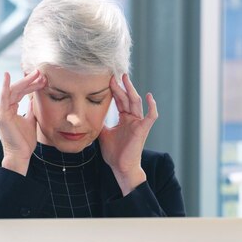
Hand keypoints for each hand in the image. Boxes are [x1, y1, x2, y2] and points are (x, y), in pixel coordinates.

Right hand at [0, 70, 45, 174]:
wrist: (21, 154)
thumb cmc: (24, 140)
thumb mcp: (31, 120)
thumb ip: (31, 110)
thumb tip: (34, 99)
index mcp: (9, 108)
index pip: (21, 92)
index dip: (32, 85)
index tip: (43, 79)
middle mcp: (3, 107)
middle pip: (17, 89)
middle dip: (30, 80)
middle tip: (41, 72)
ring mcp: (1, 110)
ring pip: (13, 90)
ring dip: (25, 81)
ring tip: (36, 74)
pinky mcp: (1, 114)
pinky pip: (3, 97)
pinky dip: (4, 85)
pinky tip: (6, 75)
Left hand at [99, 74, 157, 194]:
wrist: (120, 167)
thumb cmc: (114, 153)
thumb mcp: (103, 133)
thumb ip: (101, 122)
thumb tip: (90, 114)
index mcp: (124, 119)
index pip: (120, 101)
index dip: (115, 91)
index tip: (107, 80)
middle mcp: (132, 119)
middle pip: (127, 98)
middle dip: (121, 86)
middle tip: (114, 75)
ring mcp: (138, 123)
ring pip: (136, 103)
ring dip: (131, 90)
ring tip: (125, 78)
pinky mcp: (143, 129)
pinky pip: (151, 116)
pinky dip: (152, 106)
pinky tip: (149, 96)